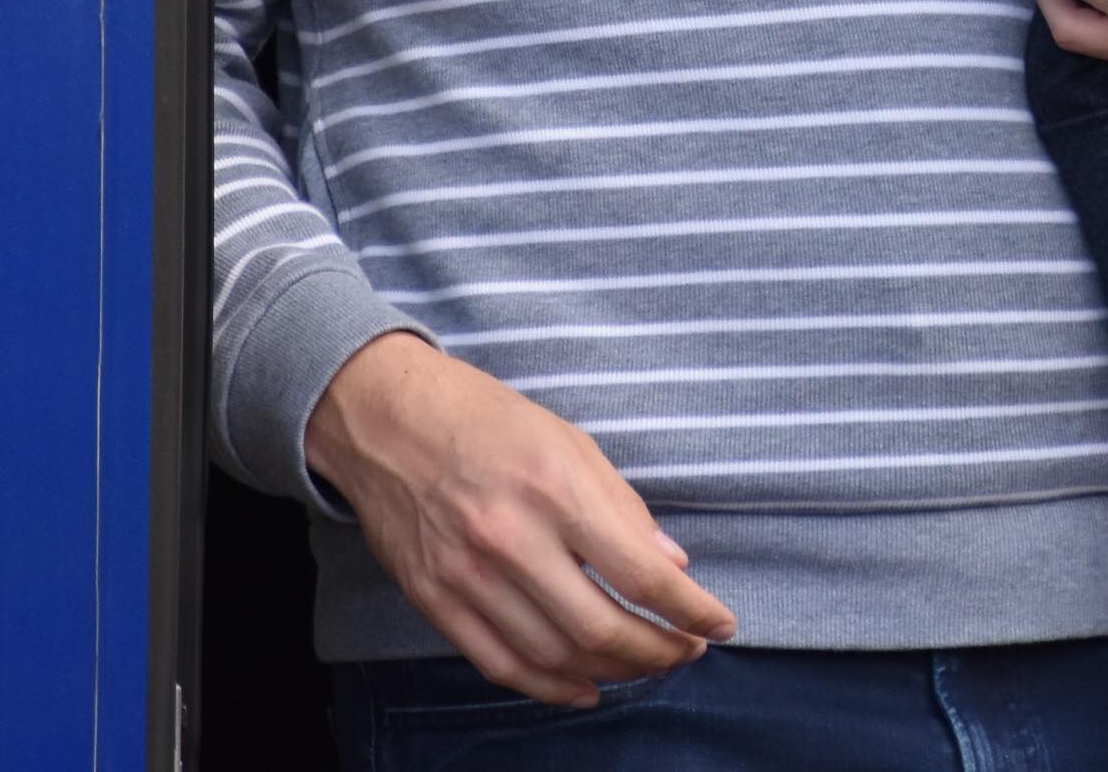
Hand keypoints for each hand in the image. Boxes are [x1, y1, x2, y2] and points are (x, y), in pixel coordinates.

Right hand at [305, 332, 737, 706]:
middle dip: (657, 651)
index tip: (720, 624)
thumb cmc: (490, 421)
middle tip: (686, 651)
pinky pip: (500, 664)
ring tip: (646, 666)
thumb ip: (625, 510)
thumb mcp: (573, 443)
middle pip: (600, 628)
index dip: (691, 610)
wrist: (388, 420)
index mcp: (556, 491)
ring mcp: (466, 577)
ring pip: (553, 656)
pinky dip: (548, 687)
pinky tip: (584, 687)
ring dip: (611, 671)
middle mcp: (510, 541)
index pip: (641, 574)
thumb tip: (674, 568)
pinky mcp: (434, 601)